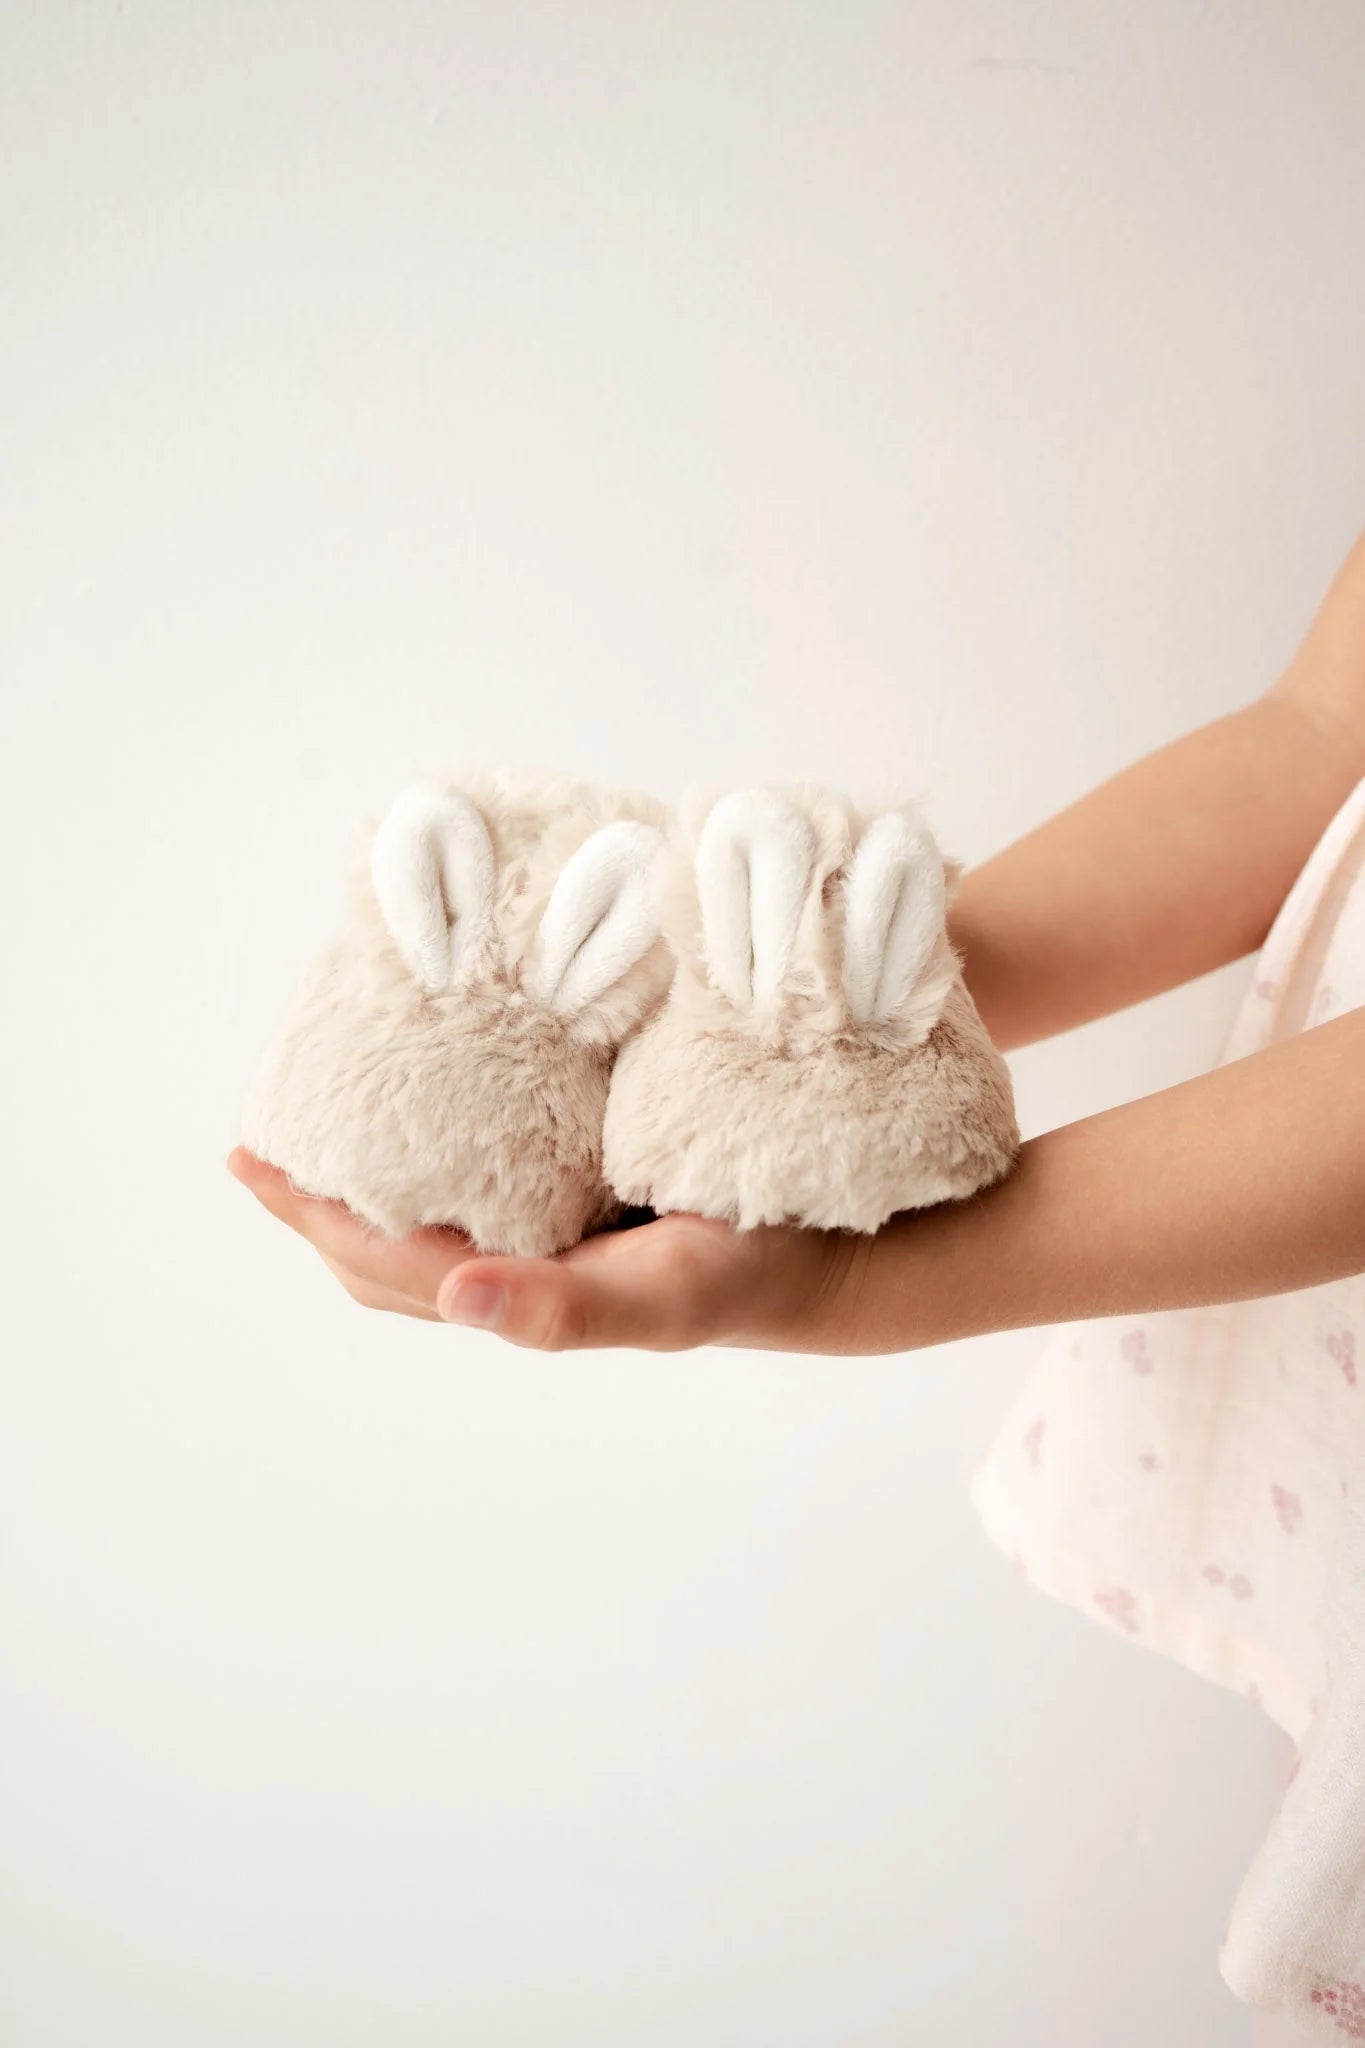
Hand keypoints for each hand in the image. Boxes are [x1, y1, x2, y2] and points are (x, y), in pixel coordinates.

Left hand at [228, 1149, 865, 1351]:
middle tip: (271, 1127)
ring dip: (376, 1168)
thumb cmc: (747, 1273)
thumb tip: (452, 1295)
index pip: (385, 1258)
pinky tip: (438, 1088)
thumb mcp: (663, 1294)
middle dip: (324, 1195)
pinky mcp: (589, 1186)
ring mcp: (555, 1227)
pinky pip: (490, 1171)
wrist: (836, 1248)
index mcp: (523, 1288)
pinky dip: (443, 1138)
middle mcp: (525, 1260)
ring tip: (331, 1104)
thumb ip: (563, 1308)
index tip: (251, 1156)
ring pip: (434, 1209)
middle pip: (388, 1243)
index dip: (315, 1212)